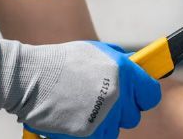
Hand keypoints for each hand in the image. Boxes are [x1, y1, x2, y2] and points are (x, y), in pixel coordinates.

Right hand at [0, 39, 160, 137]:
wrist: (32, 78)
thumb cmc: (63, 62)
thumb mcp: (97, 52)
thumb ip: (120, 61)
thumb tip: (137, 68)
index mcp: (124, 72)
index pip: (151, 94)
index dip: (143, 95)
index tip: (137, 96)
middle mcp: (118, 96)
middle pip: (133, 115)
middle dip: (122, 109)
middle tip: (105, 102)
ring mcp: (104, 117)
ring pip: (116, 129)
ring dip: (105, 122)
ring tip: (85, 108)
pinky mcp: (89, 135)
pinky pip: (100, 138)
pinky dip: (92, 133)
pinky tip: (77, 118)